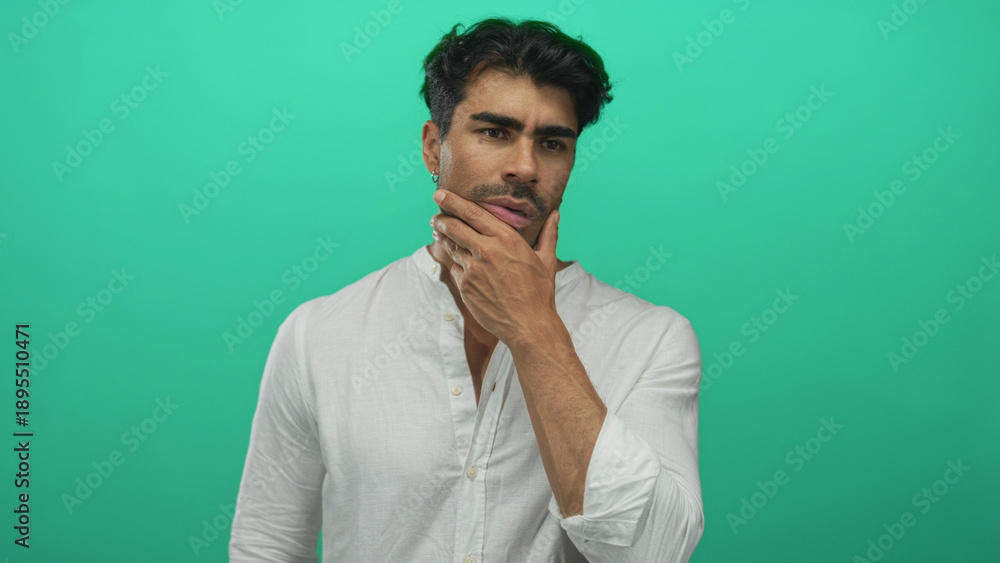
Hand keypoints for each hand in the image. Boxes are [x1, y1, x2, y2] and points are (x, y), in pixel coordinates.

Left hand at [430, 190, 560, 346]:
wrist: (529, 325)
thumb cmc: (539, 293)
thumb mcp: (546, 260)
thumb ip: (549, 234)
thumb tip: (556, 214)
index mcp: (506, 239)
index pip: (473, 213)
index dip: (453, 201)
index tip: (441, 193)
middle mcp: (487, 251)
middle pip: (454, 227)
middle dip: (441, 218)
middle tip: (435, 215)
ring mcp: (473, 269)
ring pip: (452, 248)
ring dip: (445, 240)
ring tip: (440, 234)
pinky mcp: (465, 286)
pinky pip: (456, 269)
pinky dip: (458, 266)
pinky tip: (463, 267)